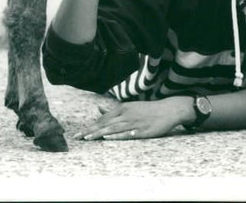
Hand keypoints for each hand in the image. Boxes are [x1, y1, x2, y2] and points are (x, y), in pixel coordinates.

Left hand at [75, 97, 191, 140]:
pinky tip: (106, 138)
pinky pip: (126, 133)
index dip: (90, 126)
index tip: (79, 133)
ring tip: (87, 138)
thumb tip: (99, 109)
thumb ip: (113, 111)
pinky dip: (116, 135)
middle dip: (90, 130)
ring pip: (112, 128)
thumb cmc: (147, 110)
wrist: (168, 110)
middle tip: (77, 137)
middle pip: (104, 124)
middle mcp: (126, 114)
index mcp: (122, 108)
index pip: (102, 119)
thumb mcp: (129, 107)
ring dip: (99, 133)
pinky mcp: (141, 131)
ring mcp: (133, 122)